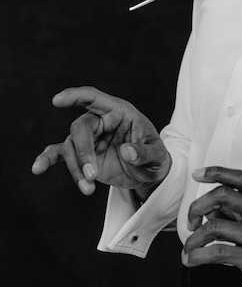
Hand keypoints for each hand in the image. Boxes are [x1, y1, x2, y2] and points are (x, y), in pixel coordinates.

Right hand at [32, 86, 170, 195]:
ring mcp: (89, 139)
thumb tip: (126, 152)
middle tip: (92, 175)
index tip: (57, 100)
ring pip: (70, 147)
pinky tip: (37, 168)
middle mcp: (100, 121)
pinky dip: (47, 159)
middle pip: (80, 128)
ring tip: (88, 189)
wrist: (148, 174)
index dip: (76, 96)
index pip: (93, 98)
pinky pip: (60, 154)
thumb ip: (144, 153)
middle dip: (83, 152)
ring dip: (75, 168)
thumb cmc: (155, 157)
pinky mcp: (81, 156)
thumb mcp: (158, 155)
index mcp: (119, 111)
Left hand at [183, 166, 241, 286]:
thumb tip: (211, 209)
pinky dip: (197, 256)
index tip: (197, 175)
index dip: (217, 172)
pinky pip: (218, 253)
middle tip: (190, 222)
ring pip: (216, 226)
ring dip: (194, 238)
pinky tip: (191, 260)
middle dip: (198, 206)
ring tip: (189, 249)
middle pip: (224, 195)